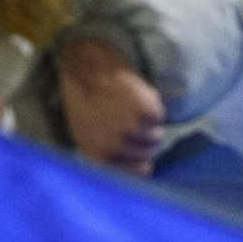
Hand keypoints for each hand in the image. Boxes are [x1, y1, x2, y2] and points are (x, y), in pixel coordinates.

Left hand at [56, 38, 165, 175]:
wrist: (85, 67)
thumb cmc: (84, 99)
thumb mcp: (85, 134)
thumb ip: (107, 154)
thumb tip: (139, 167)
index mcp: (97, 156)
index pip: (133, 174)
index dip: (141, 164)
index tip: (145, 158)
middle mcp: (114, 147)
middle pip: (147, 154)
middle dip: (144, 139)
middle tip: (135, 120)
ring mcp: (130, 129)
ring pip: (155, 137)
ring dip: (150, 123)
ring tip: (134, 106)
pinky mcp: (143, 111)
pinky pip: (159, 117)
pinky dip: (153, 106)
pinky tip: (137, 95)